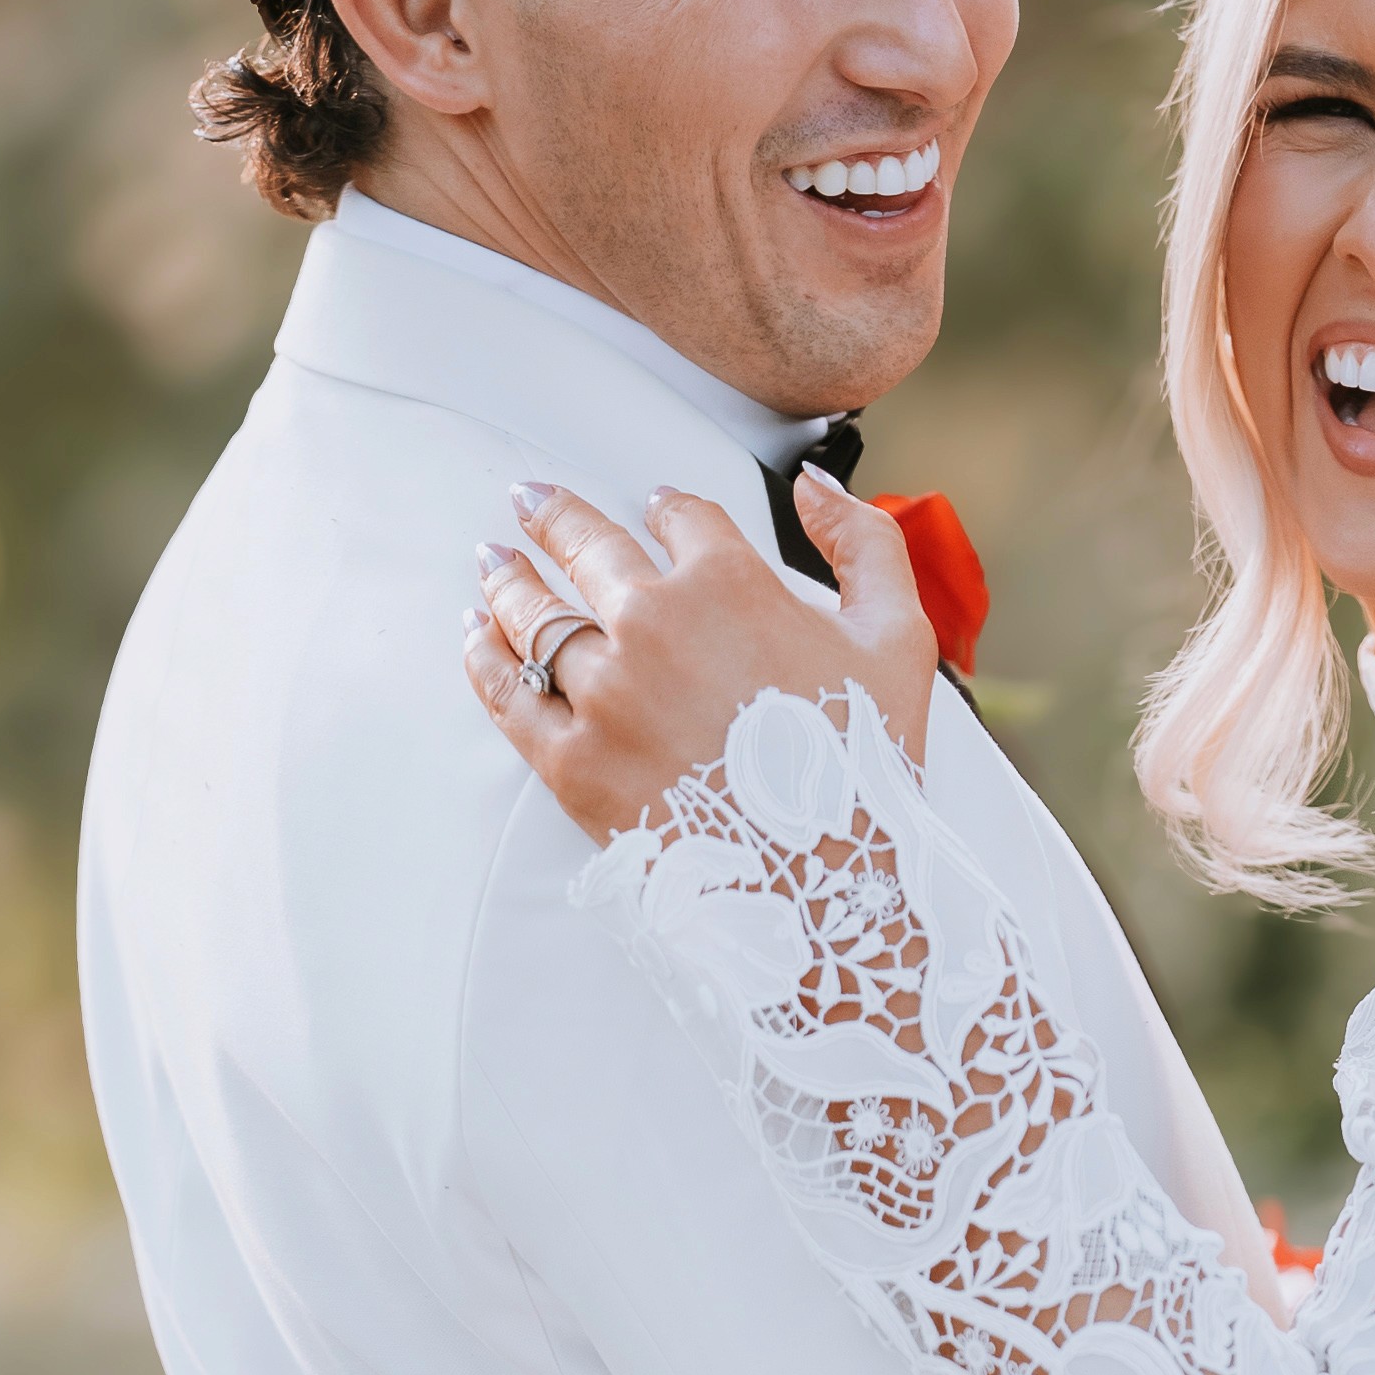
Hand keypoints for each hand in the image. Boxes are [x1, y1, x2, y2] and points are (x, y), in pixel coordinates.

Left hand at [464, 466, 939, 840]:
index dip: (666, 508)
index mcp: (730, 584)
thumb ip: (867, 544)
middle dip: (556, 515)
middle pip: (588, 547)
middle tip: (529, 498)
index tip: (653, 508)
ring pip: (536, 615)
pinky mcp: (570, 759)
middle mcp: (654, 625)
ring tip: (493, 561)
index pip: (680, 518)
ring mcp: (604, 693)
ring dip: (510, 579)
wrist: (824, 888)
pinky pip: (508, 692)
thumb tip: (813, 485)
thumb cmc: (864, 765)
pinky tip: (475, 634)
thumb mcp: (899, 639)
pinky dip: (484, 656)